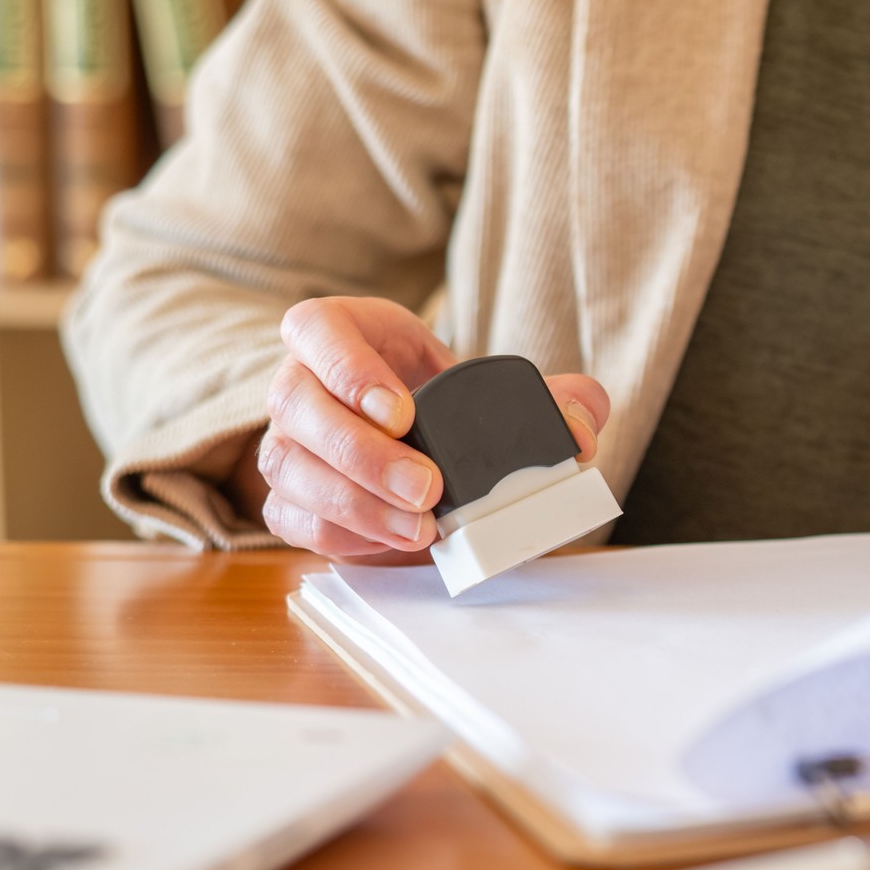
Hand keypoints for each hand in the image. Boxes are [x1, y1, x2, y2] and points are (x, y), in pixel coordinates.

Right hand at [238, 296, 609, 557]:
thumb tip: (582, 430)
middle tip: (427, 487)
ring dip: (356, 504)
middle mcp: (301, 383)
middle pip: (297, 405)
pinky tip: (393, 541)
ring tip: (421, 527)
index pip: (317, 329)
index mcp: (343, 333)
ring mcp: (287, 442)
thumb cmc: (453, 408)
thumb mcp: (504, 391)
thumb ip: (557, 398)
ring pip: (289, 468)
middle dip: (362, 452)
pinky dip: (344, 535)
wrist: (430, 455)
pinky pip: (294, 518)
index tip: (402, 411)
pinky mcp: (290, 499)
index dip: (347, 367)